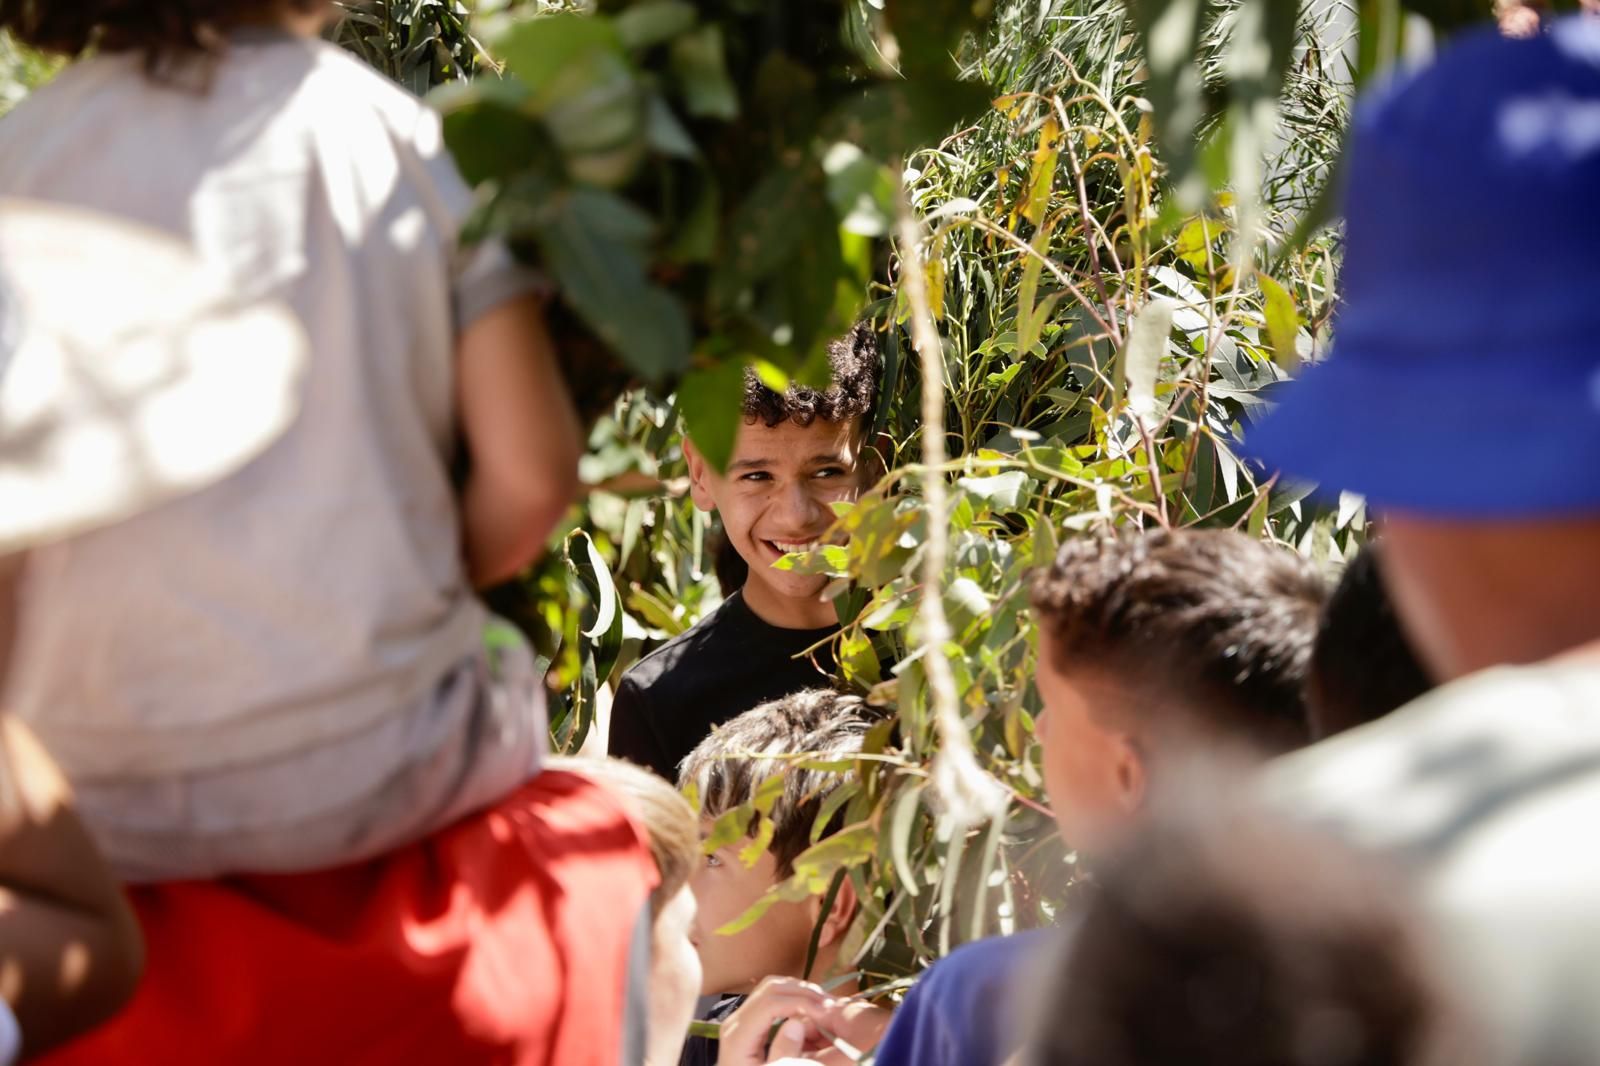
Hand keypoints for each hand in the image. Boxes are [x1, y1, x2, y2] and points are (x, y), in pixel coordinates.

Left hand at [717, 977, 892, 1065]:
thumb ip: (783, 1053)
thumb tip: (796, 1023)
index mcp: (738, 1037)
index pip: (770, 1003)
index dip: (799, 1002)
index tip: (824, 1012)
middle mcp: (736, 1021)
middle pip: (771, 988)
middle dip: (803, 992)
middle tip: (829, 1005)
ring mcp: (741, 1019)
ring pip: (772, 988)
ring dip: (800, 991)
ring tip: (823, 1005)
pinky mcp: (748, 1022)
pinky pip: (772, 998)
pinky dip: (793, 998)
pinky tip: (809, 1010)